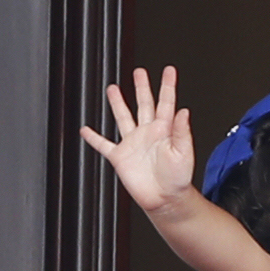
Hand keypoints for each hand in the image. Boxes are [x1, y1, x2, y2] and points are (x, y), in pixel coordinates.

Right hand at [79, 66, 195, 212]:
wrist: (166, 200)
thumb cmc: (178, 180)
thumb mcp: (184, 154)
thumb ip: (182, 131)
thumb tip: (184, 111)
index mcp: (165, 131)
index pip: (166, 103)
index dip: (167, 86)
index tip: (169, 71)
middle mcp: (148, 134)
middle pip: (144, 104)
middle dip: (142, 87)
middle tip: (139, 72)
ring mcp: (133, 144)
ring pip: (124, 118)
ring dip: (118, 103)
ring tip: (113, 88)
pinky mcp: (120, 157)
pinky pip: (103, 144)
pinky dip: (94, 138)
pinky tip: (85, 130)